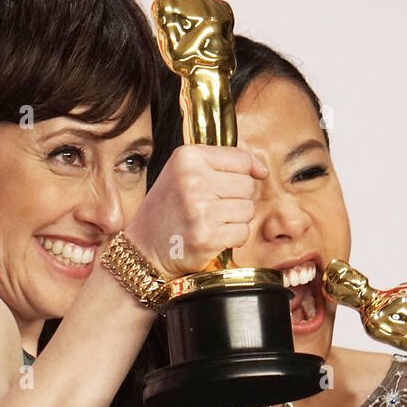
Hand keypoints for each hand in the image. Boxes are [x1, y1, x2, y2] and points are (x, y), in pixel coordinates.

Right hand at [125, 142, 268, 279]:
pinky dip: (234, 238)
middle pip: (247, 185)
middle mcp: (193, 181)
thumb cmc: (167, 210)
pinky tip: (215, 237)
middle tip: (216, 208)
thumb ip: (219, 162)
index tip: (241, 182)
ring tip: (214, 222)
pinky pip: (242, 233)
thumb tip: (261, 169)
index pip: (241, 158)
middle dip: (238, 199)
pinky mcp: (207, 237)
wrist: (144, 249)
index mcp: (187, 158)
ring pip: (248, 210)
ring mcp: (200, 210)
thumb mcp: (183, 173)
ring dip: (237, 220)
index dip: (247, 172)